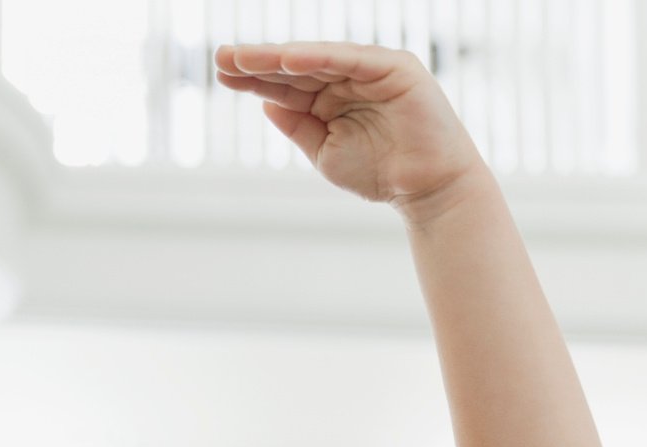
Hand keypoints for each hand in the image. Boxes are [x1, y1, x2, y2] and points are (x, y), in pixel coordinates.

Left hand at [215, 43, 484, 215]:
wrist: (425, 189)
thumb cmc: (379, 172)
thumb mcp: (324, 151)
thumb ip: (298, 125)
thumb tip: (266, 102)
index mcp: (332, 96)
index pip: (286, 82)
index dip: (254, 77)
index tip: (221, 73)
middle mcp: (350, 77)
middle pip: (297, 66)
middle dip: (258, 61)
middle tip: (221, 57)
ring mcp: (372, 70)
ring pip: (318, 58)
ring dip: (280, 57)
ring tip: (244, 57)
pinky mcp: (395, 69)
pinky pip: (351, 60)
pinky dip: (319, 58)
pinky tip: (287, 60)